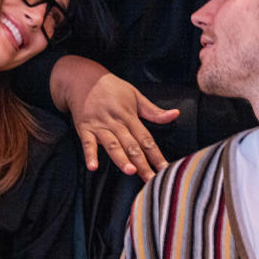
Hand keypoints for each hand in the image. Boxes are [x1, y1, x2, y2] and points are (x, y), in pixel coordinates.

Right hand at [52, 57, 179, 180]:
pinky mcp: (84, 128)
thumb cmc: (111, 88)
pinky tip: (93, 167)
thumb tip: (175, 114)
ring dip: (121, 158)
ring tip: (130, 171)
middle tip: (152, 180)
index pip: (146, 139)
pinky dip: (90, 155)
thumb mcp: (135, 95)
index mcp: (130, 116)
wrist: (82, 78)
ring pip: (112, 145)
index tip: (165, 169)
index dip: (156, 155)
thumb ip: (154, 111)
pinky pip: (87, 143)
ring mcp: (99, 126)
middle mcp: (116, 122)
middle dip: (143, 164)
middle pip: (132, 146)